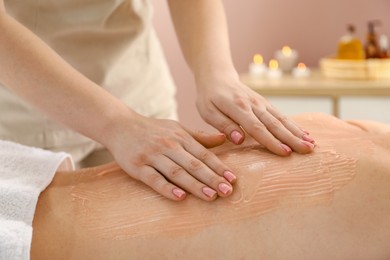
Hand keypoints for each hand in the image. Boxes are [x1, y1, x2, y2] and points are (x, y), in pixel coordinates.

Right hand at [105, 114, 235, 200]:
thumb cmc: (153, 129)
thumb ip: (200, 136)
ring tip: (210, 196)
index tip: (232, 179)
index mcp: (180, 137)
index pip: (203, 154)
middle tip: (227, 191)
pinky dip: (166, 188)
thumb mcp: (177, 128)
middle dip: (211, 178)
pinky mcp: (137, 166)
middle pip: (193, 164)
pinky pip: (154, 179)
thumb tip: (224, 138)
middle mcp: (168, 146)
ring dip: (194, 185)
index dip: (219, 167)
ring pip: (176, 172)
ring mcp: (152, 156)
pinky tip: (180, 197)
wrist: (120, 125)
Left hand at [195, 75, 314, 155]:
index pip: (257, 128)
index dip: (271, 141)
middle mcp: (254, 104)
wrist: (217, 76)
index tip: (285, 153)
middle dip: (292, 138)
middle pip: (275, 124)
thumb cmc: (209, 97)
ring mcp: (261, 103)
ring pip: (282, 119)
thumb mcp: (208, 112)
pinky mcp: (265, 104)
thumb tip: (240, 140)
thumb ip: (223, 125)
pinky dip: (294, 125)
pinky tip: (304, 133)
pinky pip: (281, 115)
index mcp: (238, 108)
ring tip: (312, 144)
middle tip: (307, 150)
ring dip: (297, 132)